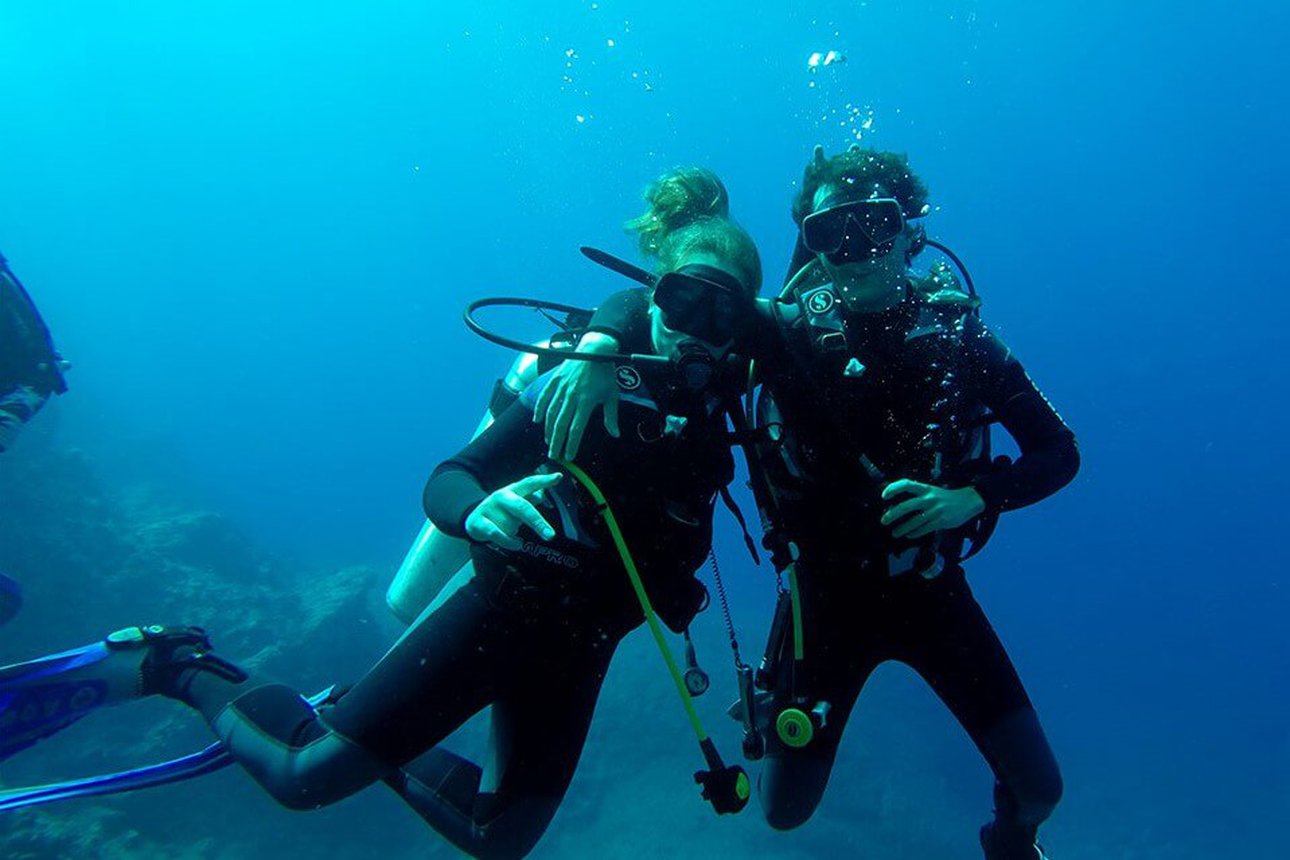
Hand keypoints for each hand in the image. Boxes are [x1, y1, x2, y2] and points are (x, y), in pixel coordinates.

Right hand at [465, 473, 562, 549]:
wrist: (472, 518)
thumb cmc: (502, 511)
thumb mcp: (516, 502)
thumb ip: (530, 498)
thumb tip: (541, 495)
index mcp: (513, 489)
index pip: (530, 482)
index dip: (544, 480)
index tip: (559, 477)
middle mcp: (501, 496)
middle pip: (522, 507)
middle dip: (537, 522)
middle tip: (550, 536)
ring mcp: (489, 508)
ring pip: (511, 525)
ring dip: (515, 532)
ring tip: (512, 531)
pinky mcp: (478, 521)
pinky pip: (498, 534)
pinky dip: (509, 541)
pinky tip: (516, 544)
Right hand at [533, 332, 621, 460]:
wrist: (595, 349)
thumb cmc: (605, 373)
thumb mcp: (612, 395)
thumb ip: (611, 416)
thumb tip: (615, 434)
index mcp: (586, 401)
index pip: (576, 428)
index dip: (572, 444)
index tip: (569, 456)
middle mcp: (572, 396)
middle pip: (561, 424)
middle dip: (556, 442)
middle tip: (553, 455)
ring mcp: (561, 387)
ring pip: (551, 413)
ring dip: (548, 429)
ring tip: (548, 441)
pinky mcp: (555, 380)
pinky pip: (545, 396)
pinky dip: (540, 409)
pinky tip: (537, 420)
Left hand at [880, 479, 985, 540]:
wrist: (968, 501)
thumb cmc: (946, 497)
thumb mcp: (932, 491)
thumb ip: (918, 496)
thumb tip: (898, 506)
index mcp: (925, 488)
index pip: (906, 484)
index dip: (893, 488)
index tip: (884, 496)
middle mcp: (929, 498)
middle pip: (906, 506)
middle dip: (892, 514)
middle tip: (884, 521)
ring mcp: (935, 510)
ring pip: (914, 521)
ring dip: (902, 528)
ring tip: (895, 533)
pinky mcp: (942, 521)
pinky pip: (924, 529)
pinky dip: (915, 533)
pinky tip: (910, 535)